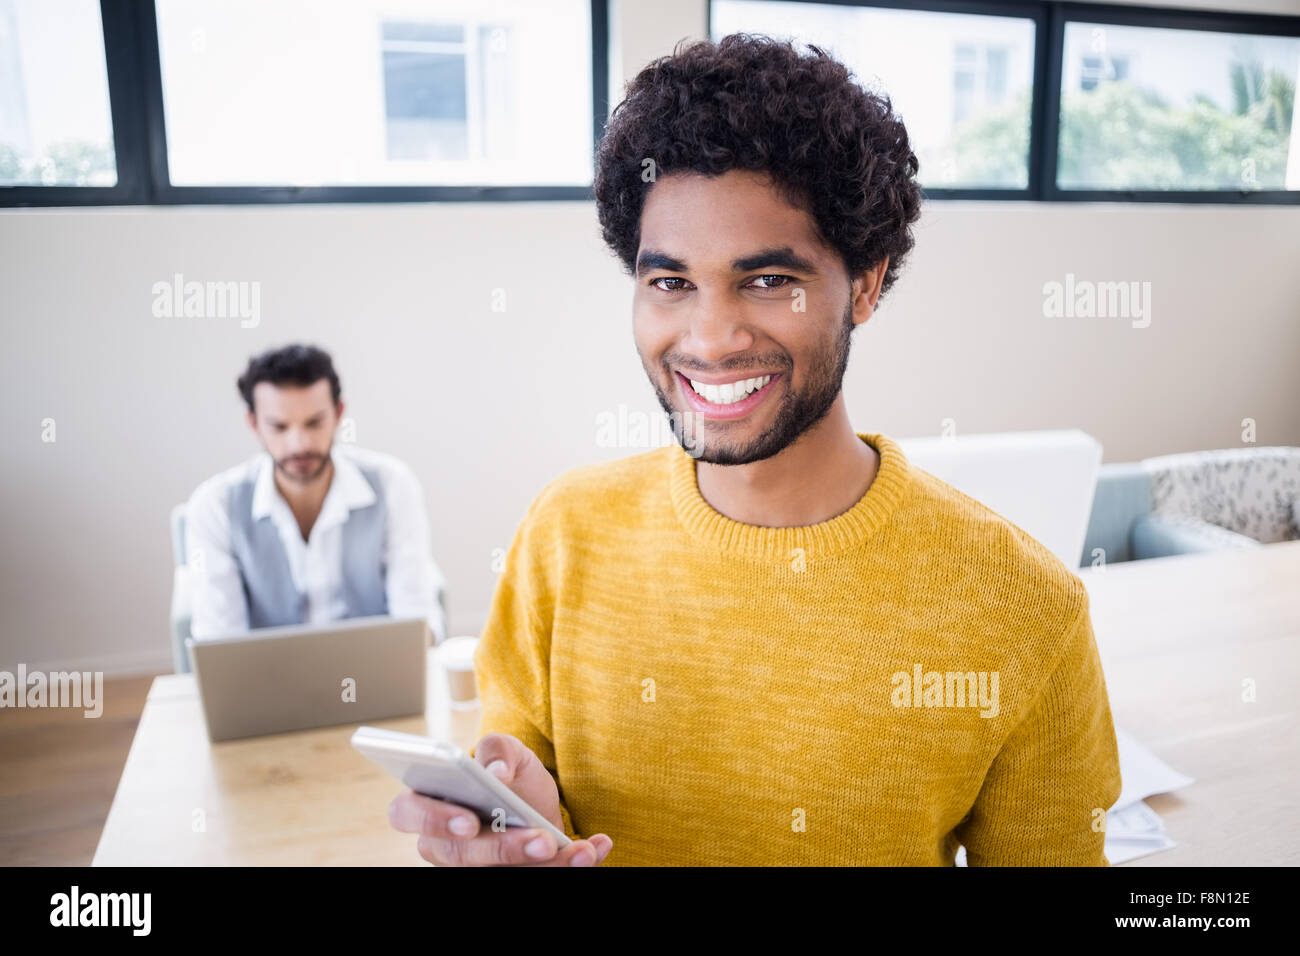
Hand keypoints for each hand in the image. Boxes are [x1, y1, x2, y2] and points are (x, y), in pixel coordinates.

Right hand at [387, 732, 613, 866]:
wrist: (537, 801)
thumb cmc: (510, 774)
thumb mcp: (509, 750)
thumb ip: (498, 750)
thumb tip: (494, 774)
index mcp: (427, 802)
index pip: (406, 814)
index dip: (433, 820)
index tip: (469, 821)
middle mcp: (442, 843)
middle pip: (459, 855)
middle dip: (504, 849)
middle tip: (542, 839)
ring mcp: (470, 867)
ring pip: (494, 874)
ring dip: (543, 865)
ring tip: (579, 850)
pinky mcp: (500, 876)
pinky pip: (530, 878)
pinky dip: (566, 866)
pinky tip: (593, 848)